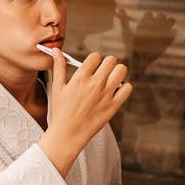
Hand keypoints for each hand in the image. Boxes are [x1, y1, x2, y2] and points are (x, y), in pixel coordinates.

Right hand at [39, 49, 132, 176]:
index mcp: (81, 77)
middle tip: (103, 72)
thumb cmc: (61, 111)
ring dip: (117, 72)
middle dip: (107, 64)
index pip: (96, 56)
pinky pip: (127, 88)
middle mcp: (95, 83)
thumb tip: (56, 50)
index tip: (93, 66)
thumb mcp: (57, 87)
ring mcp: (106, 94)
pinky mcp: (114, 105)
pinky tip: (116, 91)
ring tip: (111, 79)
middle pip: (111, 60)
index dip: (95, 60)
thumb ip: (59, 66)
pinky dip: (124, 87)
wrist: (67, 134)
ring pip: (122, 70)